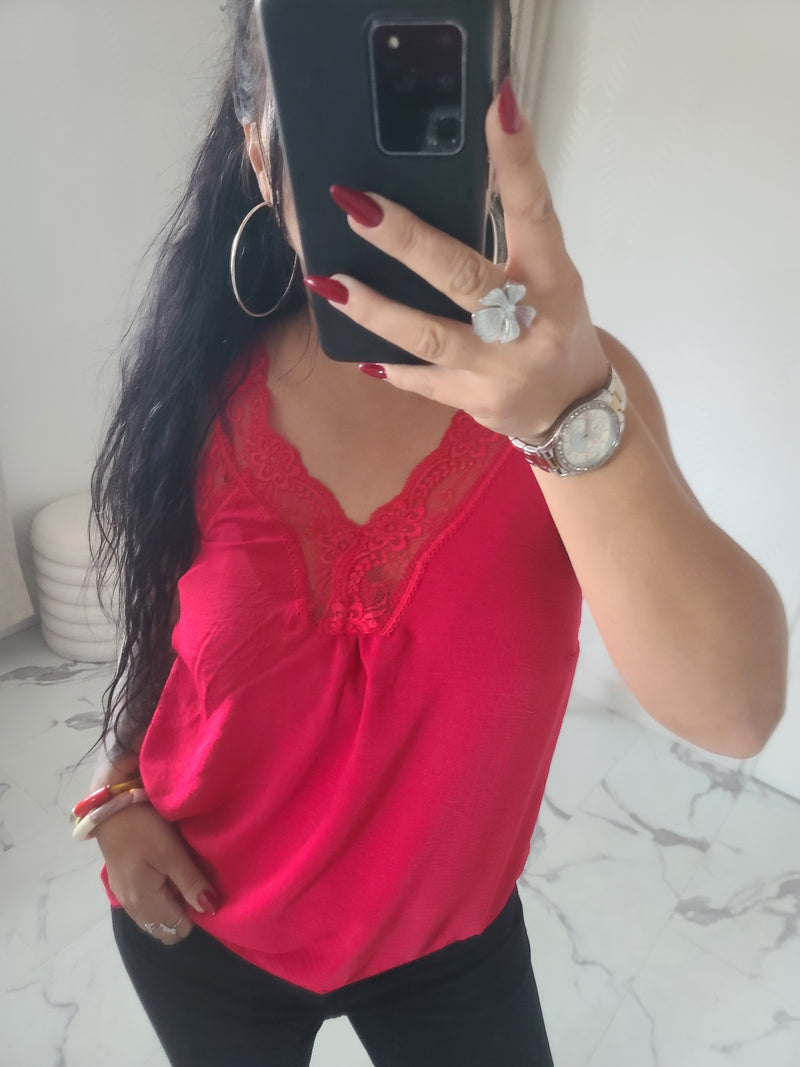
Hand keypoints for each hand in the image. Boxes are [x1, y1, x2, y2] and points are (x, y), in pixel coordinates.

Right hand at [95, 803, 219, 945]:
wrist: (110, 810)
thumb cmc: (144, 830)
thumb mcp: (172, 853)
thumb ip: (191, 883)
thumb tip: (211, 910)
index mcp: (145, 903)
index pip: (178, 929)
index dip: (195, 914)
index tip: (201, 891)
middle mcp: (132, 908)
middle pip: (165, 930)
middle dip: (182, 915)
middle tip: (191, 885)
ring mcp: (124, 898)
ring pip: (154, 920)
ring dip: (170, 908)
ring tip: (178, 879)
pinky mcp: (121, 887)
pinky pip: (145, 908)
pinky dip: (158, 900)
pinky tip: (163, 877)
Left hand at [308, 78, 609, 442]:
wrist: (574, 411)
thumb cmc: (553, 328)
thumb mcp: (549, 281)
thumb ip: (507, 248)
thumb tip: (432, 198)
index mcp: (553, 279)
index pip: (535, 212)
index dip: (519, 162)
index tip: (500, 106)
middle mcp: (529, 323)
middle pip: (462, 275)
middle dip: (406, 241)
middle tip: (357, 206)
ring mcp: (500, 367)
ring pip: (429, 336)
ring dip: (376, 309)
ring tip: (328, 282)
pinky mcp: (475, 400)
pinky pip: (422, 382)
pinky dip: (392, 367)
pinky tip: (359, 353)